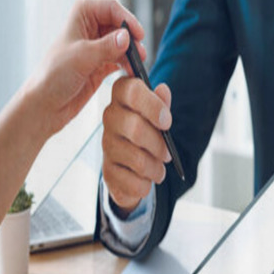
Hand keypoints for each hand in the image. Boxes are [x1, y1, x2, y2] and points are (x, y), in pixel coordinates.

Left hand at [25, 0, 145, 137]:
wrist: (46, 104)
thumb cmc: (53, 76)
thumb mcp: (82, 57)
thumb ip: (106, 47)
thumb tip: (127, 37)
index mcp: (81, 17)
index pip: (111, 8)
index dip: (127, 19)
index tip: (138, 35)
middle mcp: (90, 29)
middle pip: (120, 26)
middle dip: (132, 38)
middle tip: (139, 54)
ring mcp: (97, 47)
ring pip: (123, 43)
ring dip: (132, 53)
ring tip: (137, 65)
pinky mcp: (102, 64)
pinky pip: (122, 60)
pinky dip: (129, 65)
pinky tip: (132, 73)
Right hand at [102, 76, 173, 213]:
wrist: (135, 168)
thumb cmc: (149, 135)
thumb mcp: (159, 118)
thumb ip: (161, 104)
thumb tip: (163, 89)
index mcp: (123, 98)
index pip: (130, 90)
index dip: (152, 106)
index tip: (167, 122)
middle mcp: (110, 117)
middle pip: (134, 128)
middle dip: (158, 145)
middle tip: (167, 154)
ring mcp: (106, 144)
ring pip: (136, 158)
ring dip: (155, 168)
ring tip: (159, 170)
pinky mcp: (107, 171)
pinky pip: (131, 181)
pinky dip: (145, 185)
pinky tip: (145, 180)